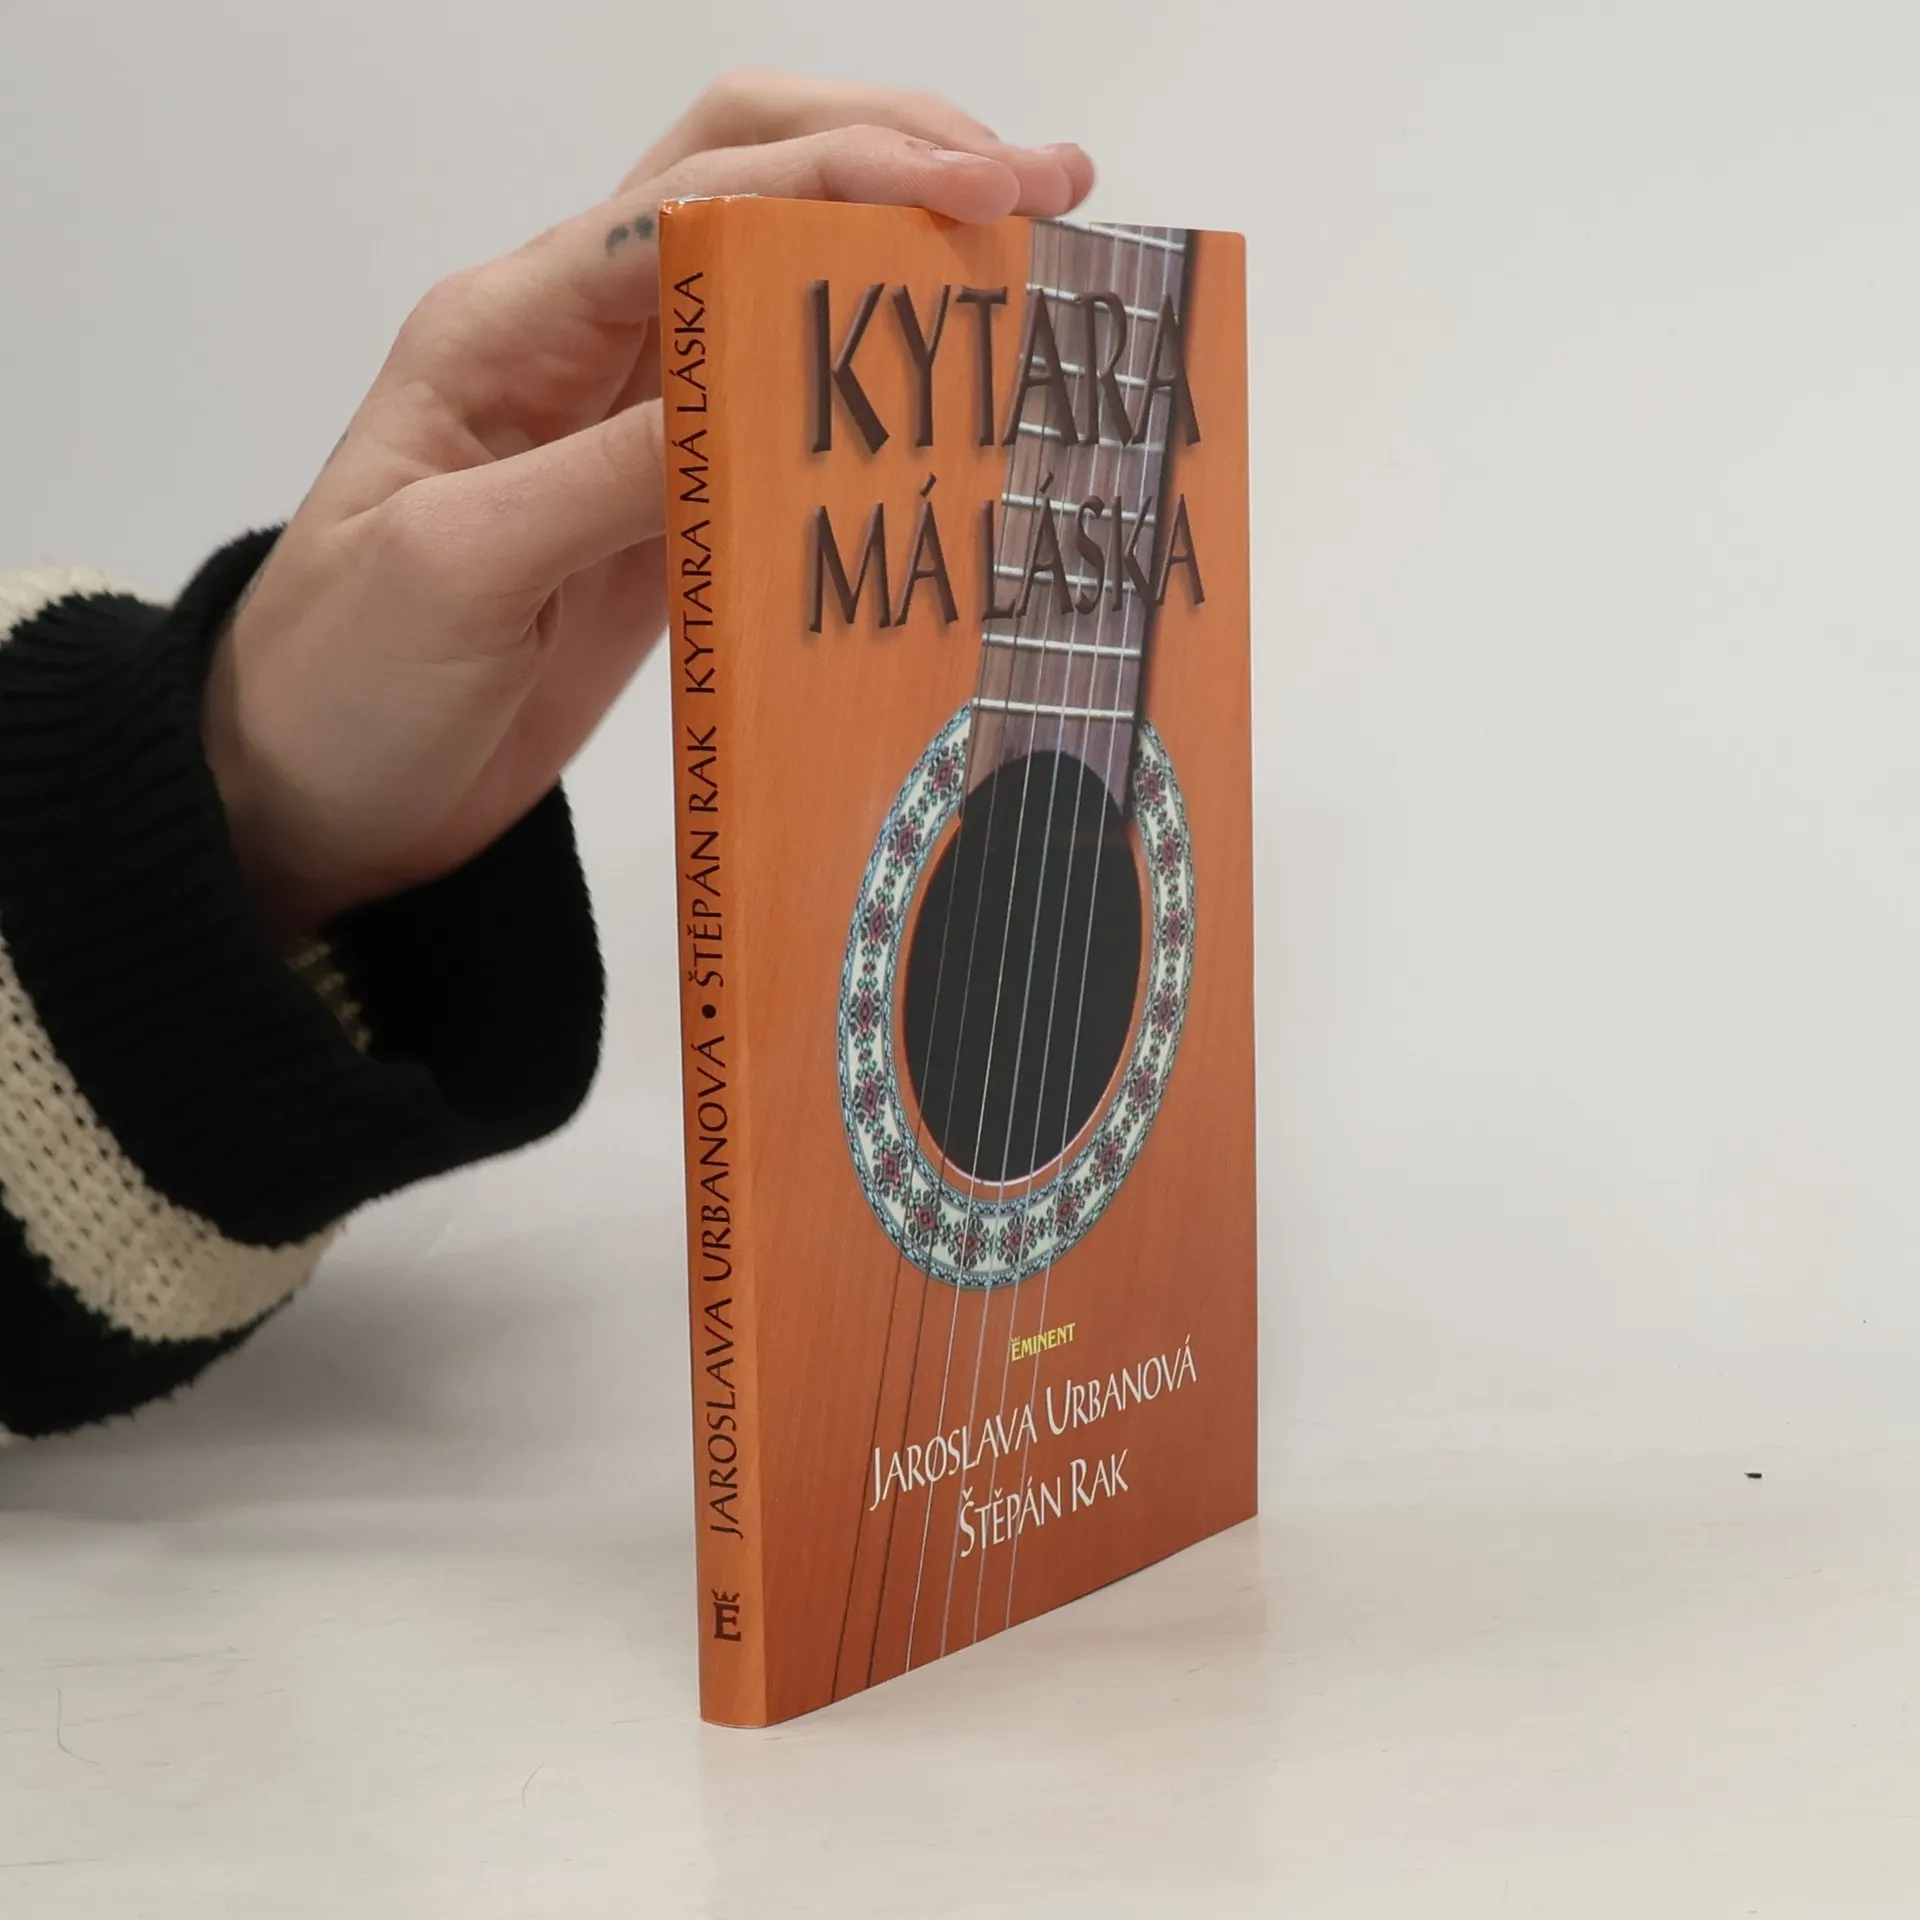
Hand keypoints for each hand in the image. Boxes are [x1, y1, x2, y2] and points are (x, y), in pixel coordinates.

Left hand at [203, 70, 1093, 939]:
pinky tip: (954, 425)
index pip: (700, 202)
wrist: (314, 796)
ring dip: (902, 274)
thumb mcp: (456, 568)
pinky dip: (875, 413)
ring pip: (785, 302)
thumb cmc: (341, 679)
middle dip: (897, 158)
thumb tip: (756, 401)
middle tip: (1046, 189)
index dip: (849, 177)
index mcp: (512, 326)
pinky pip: (786, 436)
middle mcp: (579, 351)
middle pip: (750, 189)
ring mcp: (629, 433)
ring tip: (1031, 285)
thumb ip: (604, 476)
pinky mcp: (665, 519)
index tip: (985, 190)